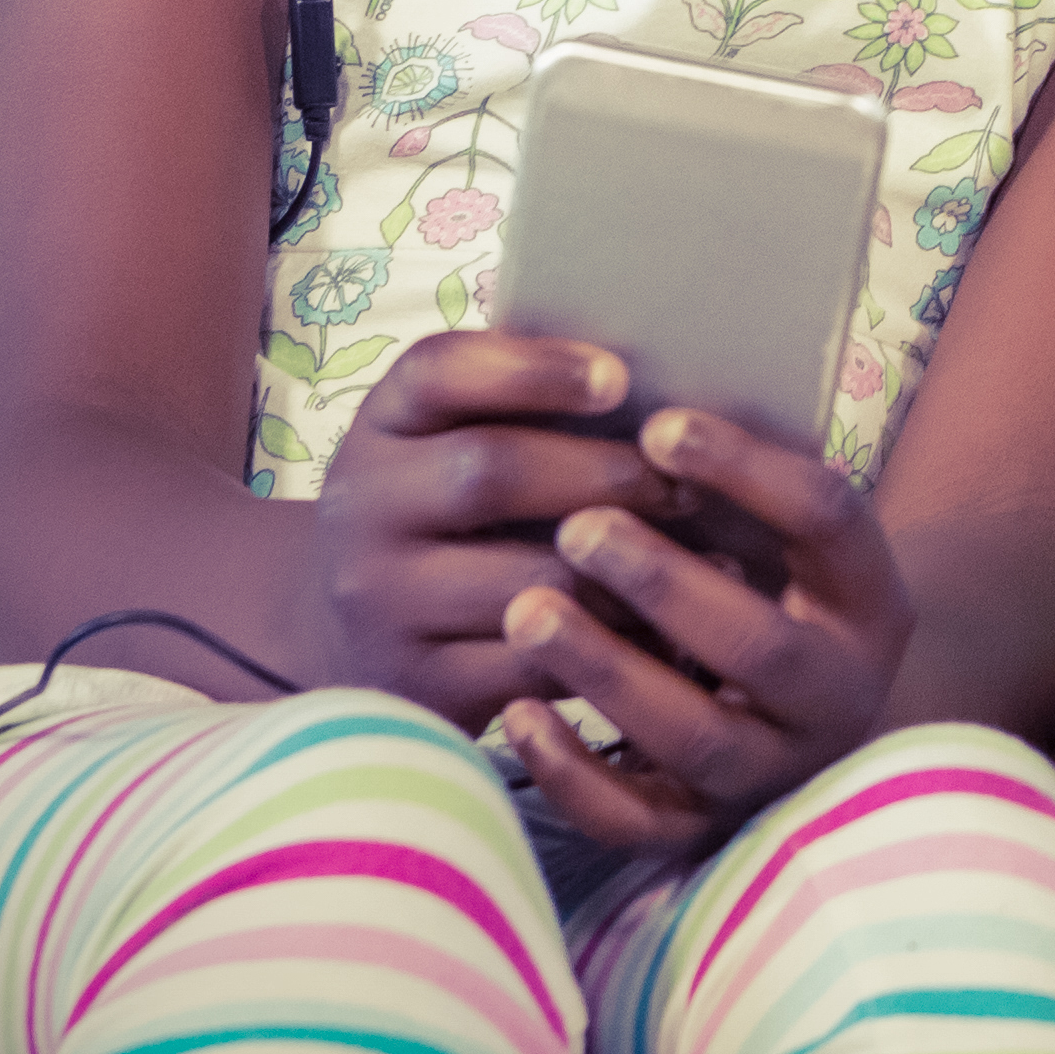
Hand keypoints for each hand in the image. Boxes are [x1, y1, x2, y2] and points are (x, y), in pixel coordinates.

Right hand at [305, 333, 678, 726]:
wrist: (350, 643)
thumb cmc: (440, 516)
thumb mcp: (442, 443)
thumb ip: (512, 401)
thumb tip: (645, 371)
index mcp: (381, 426)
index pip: (439, 371)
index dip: (532, 369)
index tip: (619, 377)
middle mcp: (362, 508)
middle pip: (489, 471)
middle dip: (605, 475)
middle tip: (684, 487)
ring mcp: (383, 603)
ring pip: (526, 582)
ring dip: (626, 571)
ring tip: (704, 561)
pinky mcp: (419, 684)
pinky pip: (533, 666)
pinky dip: (612, 647)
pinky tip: (669, 634)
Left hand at [482, 402, 918, 857]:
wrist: (802, 719)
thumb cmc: (769, 592)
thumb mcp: (780, 539)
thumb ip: (734, 490)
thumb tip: (640, 409)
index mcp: (870, 597)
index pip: (827, 520)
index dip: (747, 471)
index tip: (660, 426)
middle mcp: (838, 691)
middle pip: (761, 646)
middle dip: (665, 585)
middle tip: (578, 528)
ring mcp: (774, 769)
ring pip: (697, 737)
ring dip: (608, 672)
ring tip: (528, 611)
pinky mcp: (706, 829)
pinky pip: (639, 820)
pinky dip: (574, 774)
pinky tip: (517, 716)